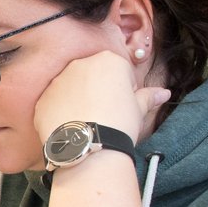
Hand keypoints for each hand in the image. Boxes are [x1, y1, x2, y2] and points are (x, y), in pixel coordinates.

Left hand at [34, 50, 171, 144]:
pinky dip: (60, 114)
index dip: (122, 90)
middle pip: (91, 76)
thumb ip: (148, 97)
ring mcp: (57, 81)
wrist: (91, 146)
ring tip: (87, 123)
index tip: (121, 106)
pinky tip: (71, 128)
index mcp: (108, 60)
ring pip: (70, 88)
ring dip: (77, 101)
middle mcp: (79, 64)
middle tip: (104, 115)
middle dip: (97, 91)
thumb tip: (164, 93)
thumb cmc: (120, 124)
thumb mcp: (139, 109)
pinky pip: (53, 104)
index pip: (118, 71)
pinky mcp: (42, 99)